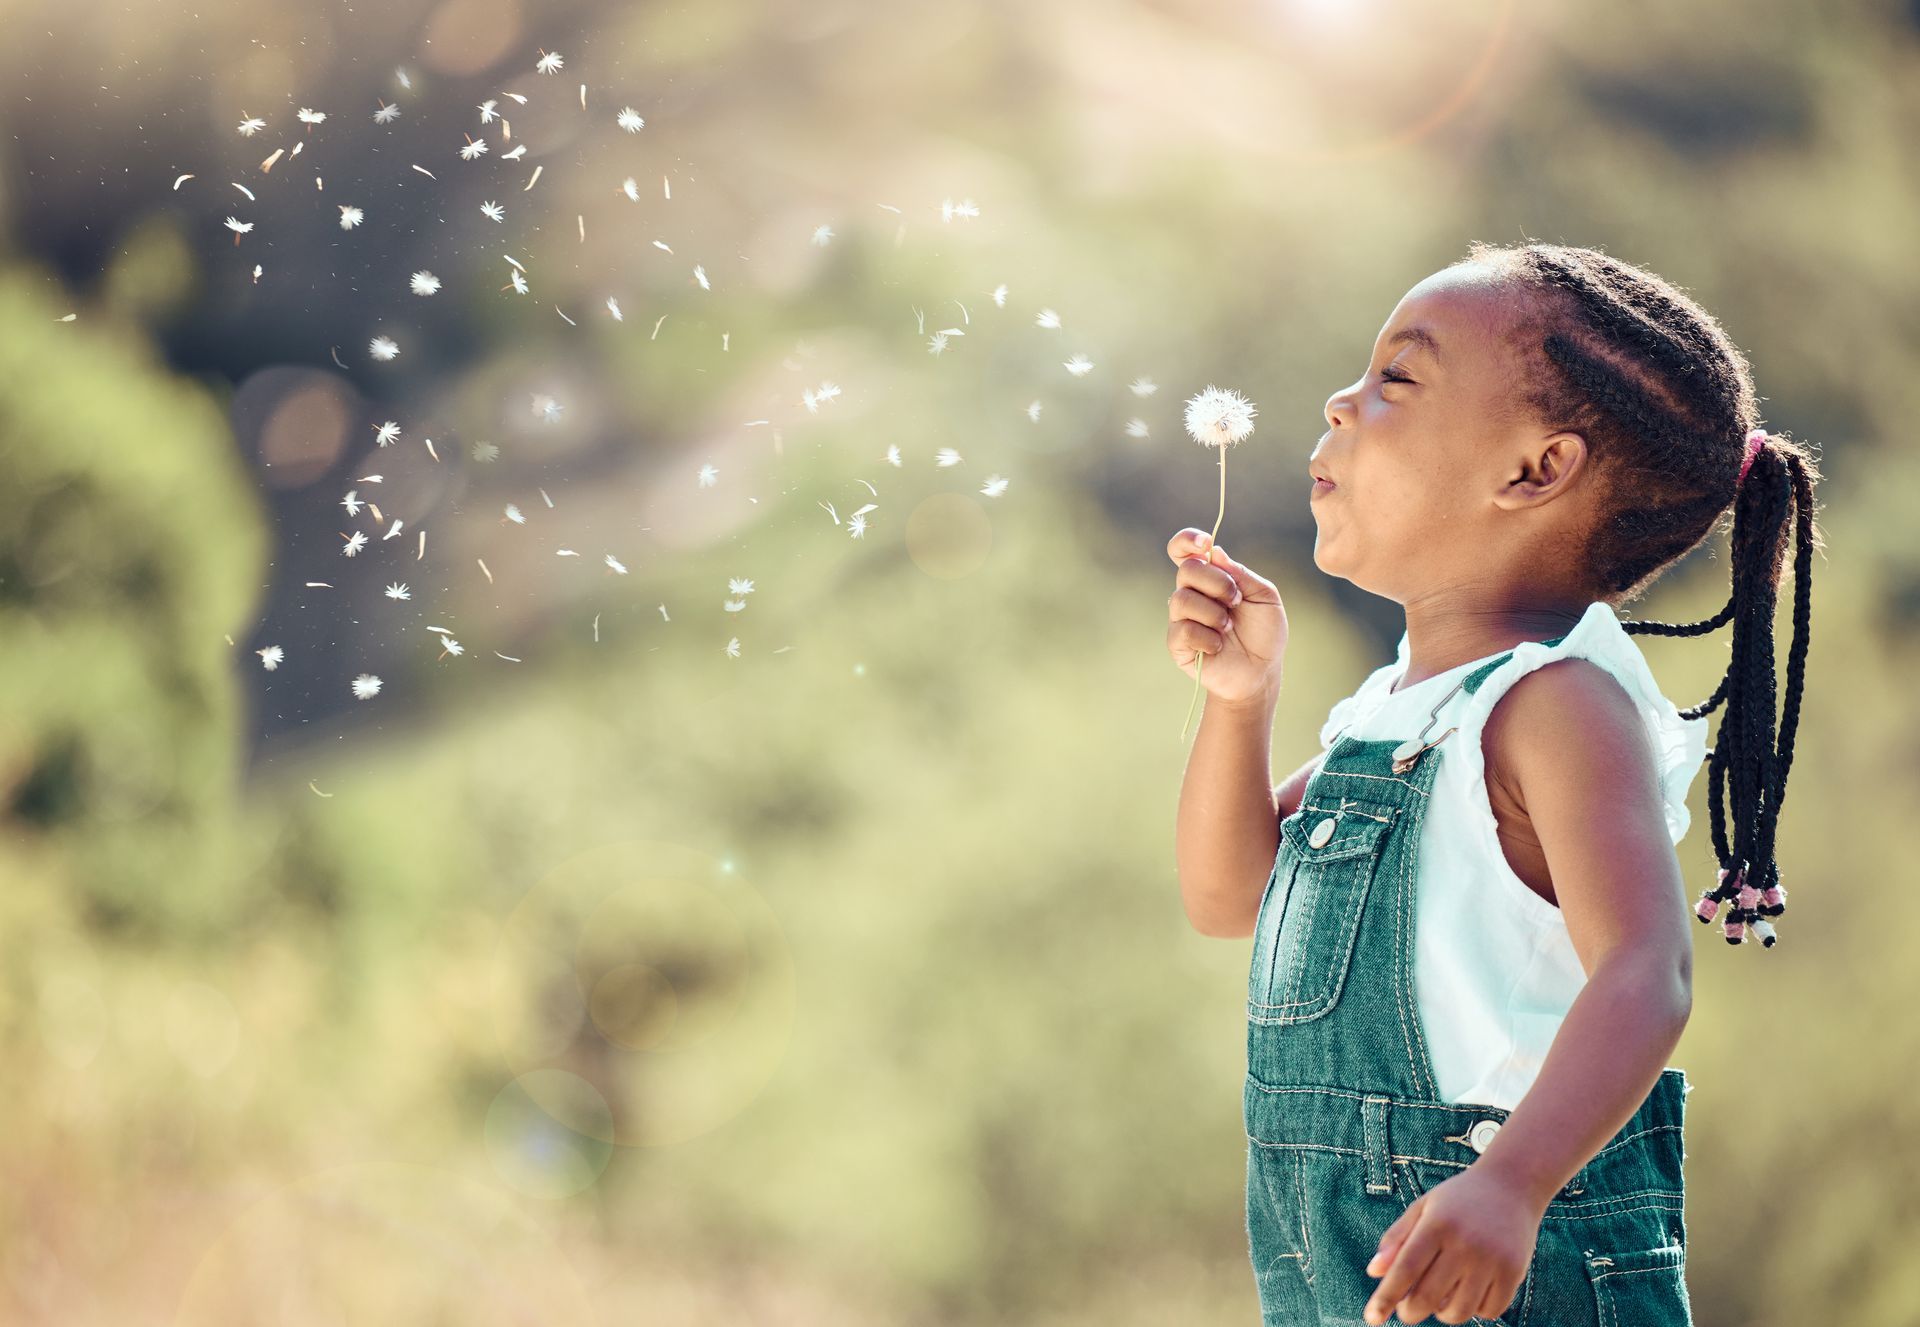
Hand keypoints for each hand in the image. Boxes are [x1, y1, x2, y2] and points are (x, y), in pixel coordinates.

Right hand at [1164, 528, 1286, 705]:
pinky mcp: (1177, 643)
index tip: (1204, 544)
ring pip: (1182, 599)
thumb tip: (1214, 552)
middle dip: (1217, 583)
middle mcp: (1192, 593)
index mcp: (1211, 578)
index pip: (1184, 550)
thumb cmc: (1264, 633)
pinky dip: (1207, 638)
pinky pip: (1183, 630)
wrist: (1261, 672)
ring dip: (1213, 614)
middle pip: (1186, 570)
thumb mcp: (1265, 597)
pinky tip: (1218, 646)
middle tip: (1236, 601)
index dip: (1187, 540)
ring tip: (1228, 628)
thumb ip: (1241, 574)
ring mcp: (1181, 618)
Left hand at [1363, 1164, 1540, 1324]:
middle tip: (1406, 1309)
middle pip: (1428, 1297)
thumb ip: (1396, 1238)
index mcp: (1437, 1224)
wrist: (1512, 1185)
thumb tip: (1373, 1272)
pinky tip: (1469, 1292)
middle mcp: (1465, 1243)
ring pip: (1458, 1312)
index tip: (1372, 1318)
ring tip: (1439, 1298)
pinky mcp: (1514, 1272)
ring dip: (1442, 1314)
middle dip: (1410, 1312)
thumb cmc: (1458, 1200)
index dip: (1385, 1297)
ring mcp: (1492, 1260)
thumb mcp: (1423, 1208)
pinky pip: (1489, 1311)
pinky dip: (1474, 1310)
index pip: (1405, 1269)